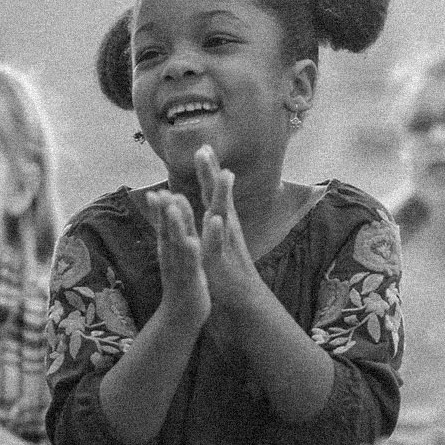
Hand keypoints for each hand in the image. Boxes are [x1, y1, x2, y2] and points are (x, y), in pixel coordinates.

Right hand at [144, 188, 209, 327]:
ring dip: (175, 225)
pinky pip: (192, 264)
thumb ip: (171, 240)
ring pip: (177, 243)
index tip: (154, 191)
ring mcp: (180, 268)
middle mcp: (171, 257)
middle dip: (164, 211)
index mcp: (170, 250)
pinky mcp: (191, 280)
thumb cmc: (181, 284)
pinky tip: (194, 242)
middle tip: (159, 192)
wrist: (179, 318)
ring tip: (173, 208)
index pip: (163, 226)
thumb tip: (167, 222)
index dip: (159, 210)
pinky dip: (192, 252)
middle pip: (167, 231)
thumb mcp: (175, 259)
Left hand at [192, 145, 261, 314]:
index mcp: (221, 222)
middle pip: (218, 195)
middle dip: (212, 172)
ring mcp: (225, 242)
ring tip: (224, 174)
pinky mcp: (220, 260)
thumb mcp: (215, 239)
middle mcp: (226, 228)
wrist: (241, 297)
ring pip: (223, 214)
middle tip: (205, 148)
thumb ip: (213, 219)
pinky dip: (217, 231)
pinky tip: (216, 218)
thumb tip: (210, 202)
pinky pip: (219, 243)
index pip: (213, 191)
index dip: (208, 170)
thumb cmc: (226, 267)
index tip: (203, 146)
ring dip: (222, 194)